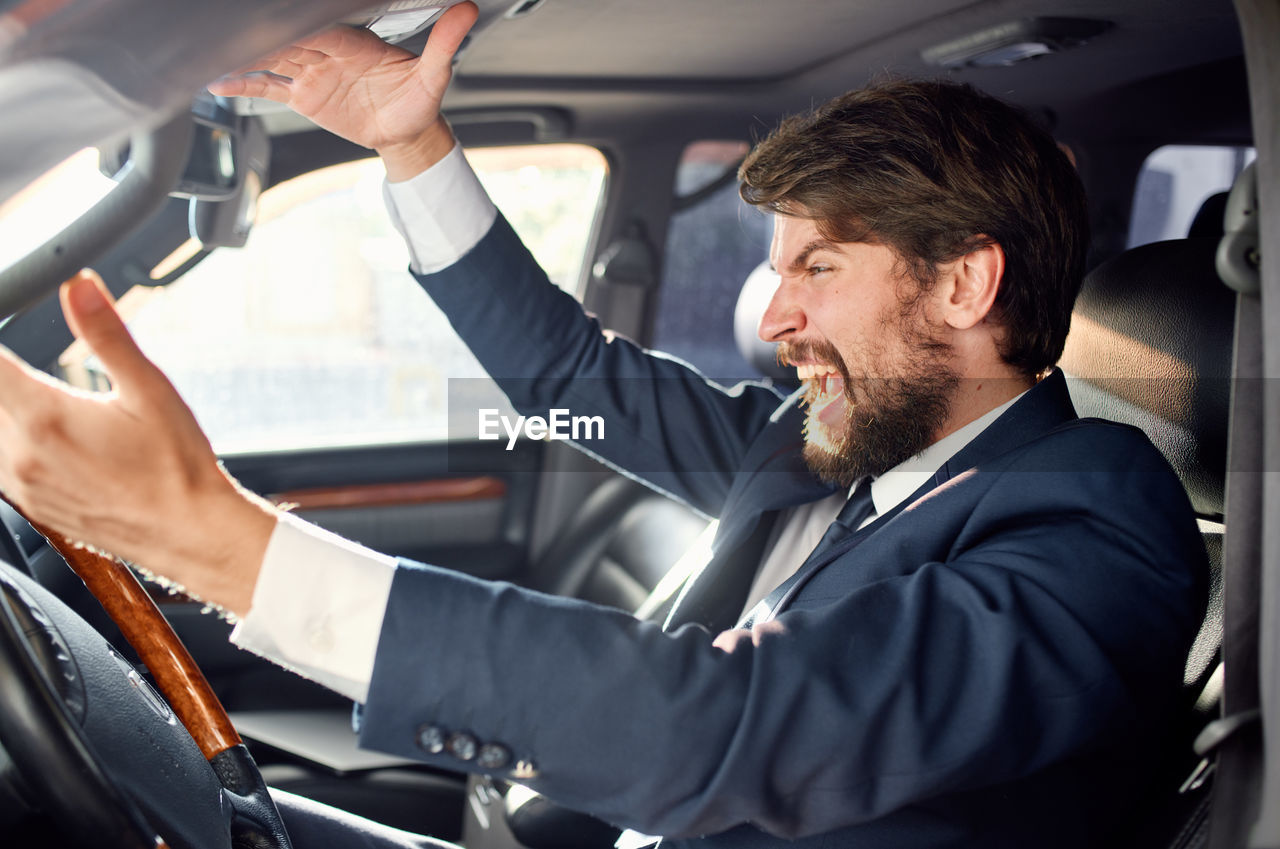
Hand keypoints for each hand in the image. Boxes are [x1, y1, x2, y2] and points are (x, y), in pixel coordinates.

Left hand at [0, 271, 276, 615]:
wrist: (191, 534)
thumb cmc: (178, 469)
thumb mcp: (150, 391)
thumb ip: (106, 335)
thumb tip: (80, 287)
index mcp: (44, 418)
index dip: (0, 351)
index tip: (10, 322)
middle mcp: (20, 455)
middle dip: (10, 379)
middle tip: (57, 385)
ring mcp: (20, 484)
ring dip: (14, 409)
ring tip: (62, 410)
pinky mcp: (30, 505)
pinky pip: (2, 462)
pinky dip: (18, 440)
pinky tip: (57, 436)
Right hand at [207, 1, 478, 179]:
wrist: (408, 133)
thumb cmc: (420, 101)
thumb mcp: (434, 74)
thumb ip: (444, 43)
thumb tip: (467, 10)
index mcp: (353, 41)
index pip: (319, 24)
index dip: (298, 17)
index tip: (275, 10)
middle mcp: (327, 52)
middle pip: (288, 35)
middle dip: (262, 28)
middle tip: (232, 24)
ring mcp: (312, 73)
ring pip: (272, 57)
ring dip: (245, 52)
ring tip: (214, 48)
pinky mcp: (303, 96)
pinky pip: (268, 87)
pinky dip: (243, 84)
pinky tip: (217, 81)